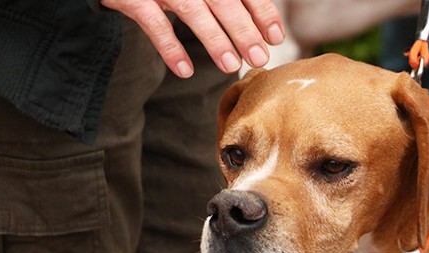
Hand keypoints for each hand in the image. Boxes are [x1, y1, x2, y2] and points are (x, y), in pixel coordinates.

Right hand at [101, 0, 284, 76]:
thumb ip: (228, 3)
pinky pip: (153, 22)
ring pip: (192, 10)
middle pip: (222, 0)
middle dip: (243, 30)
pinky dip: (170, 47)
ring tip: (231, 66)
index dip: (262, 11)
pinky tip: (185, 70)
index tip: (276, 37)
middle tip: (259, 58)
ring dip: (214, 39)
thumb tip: (263, 31)